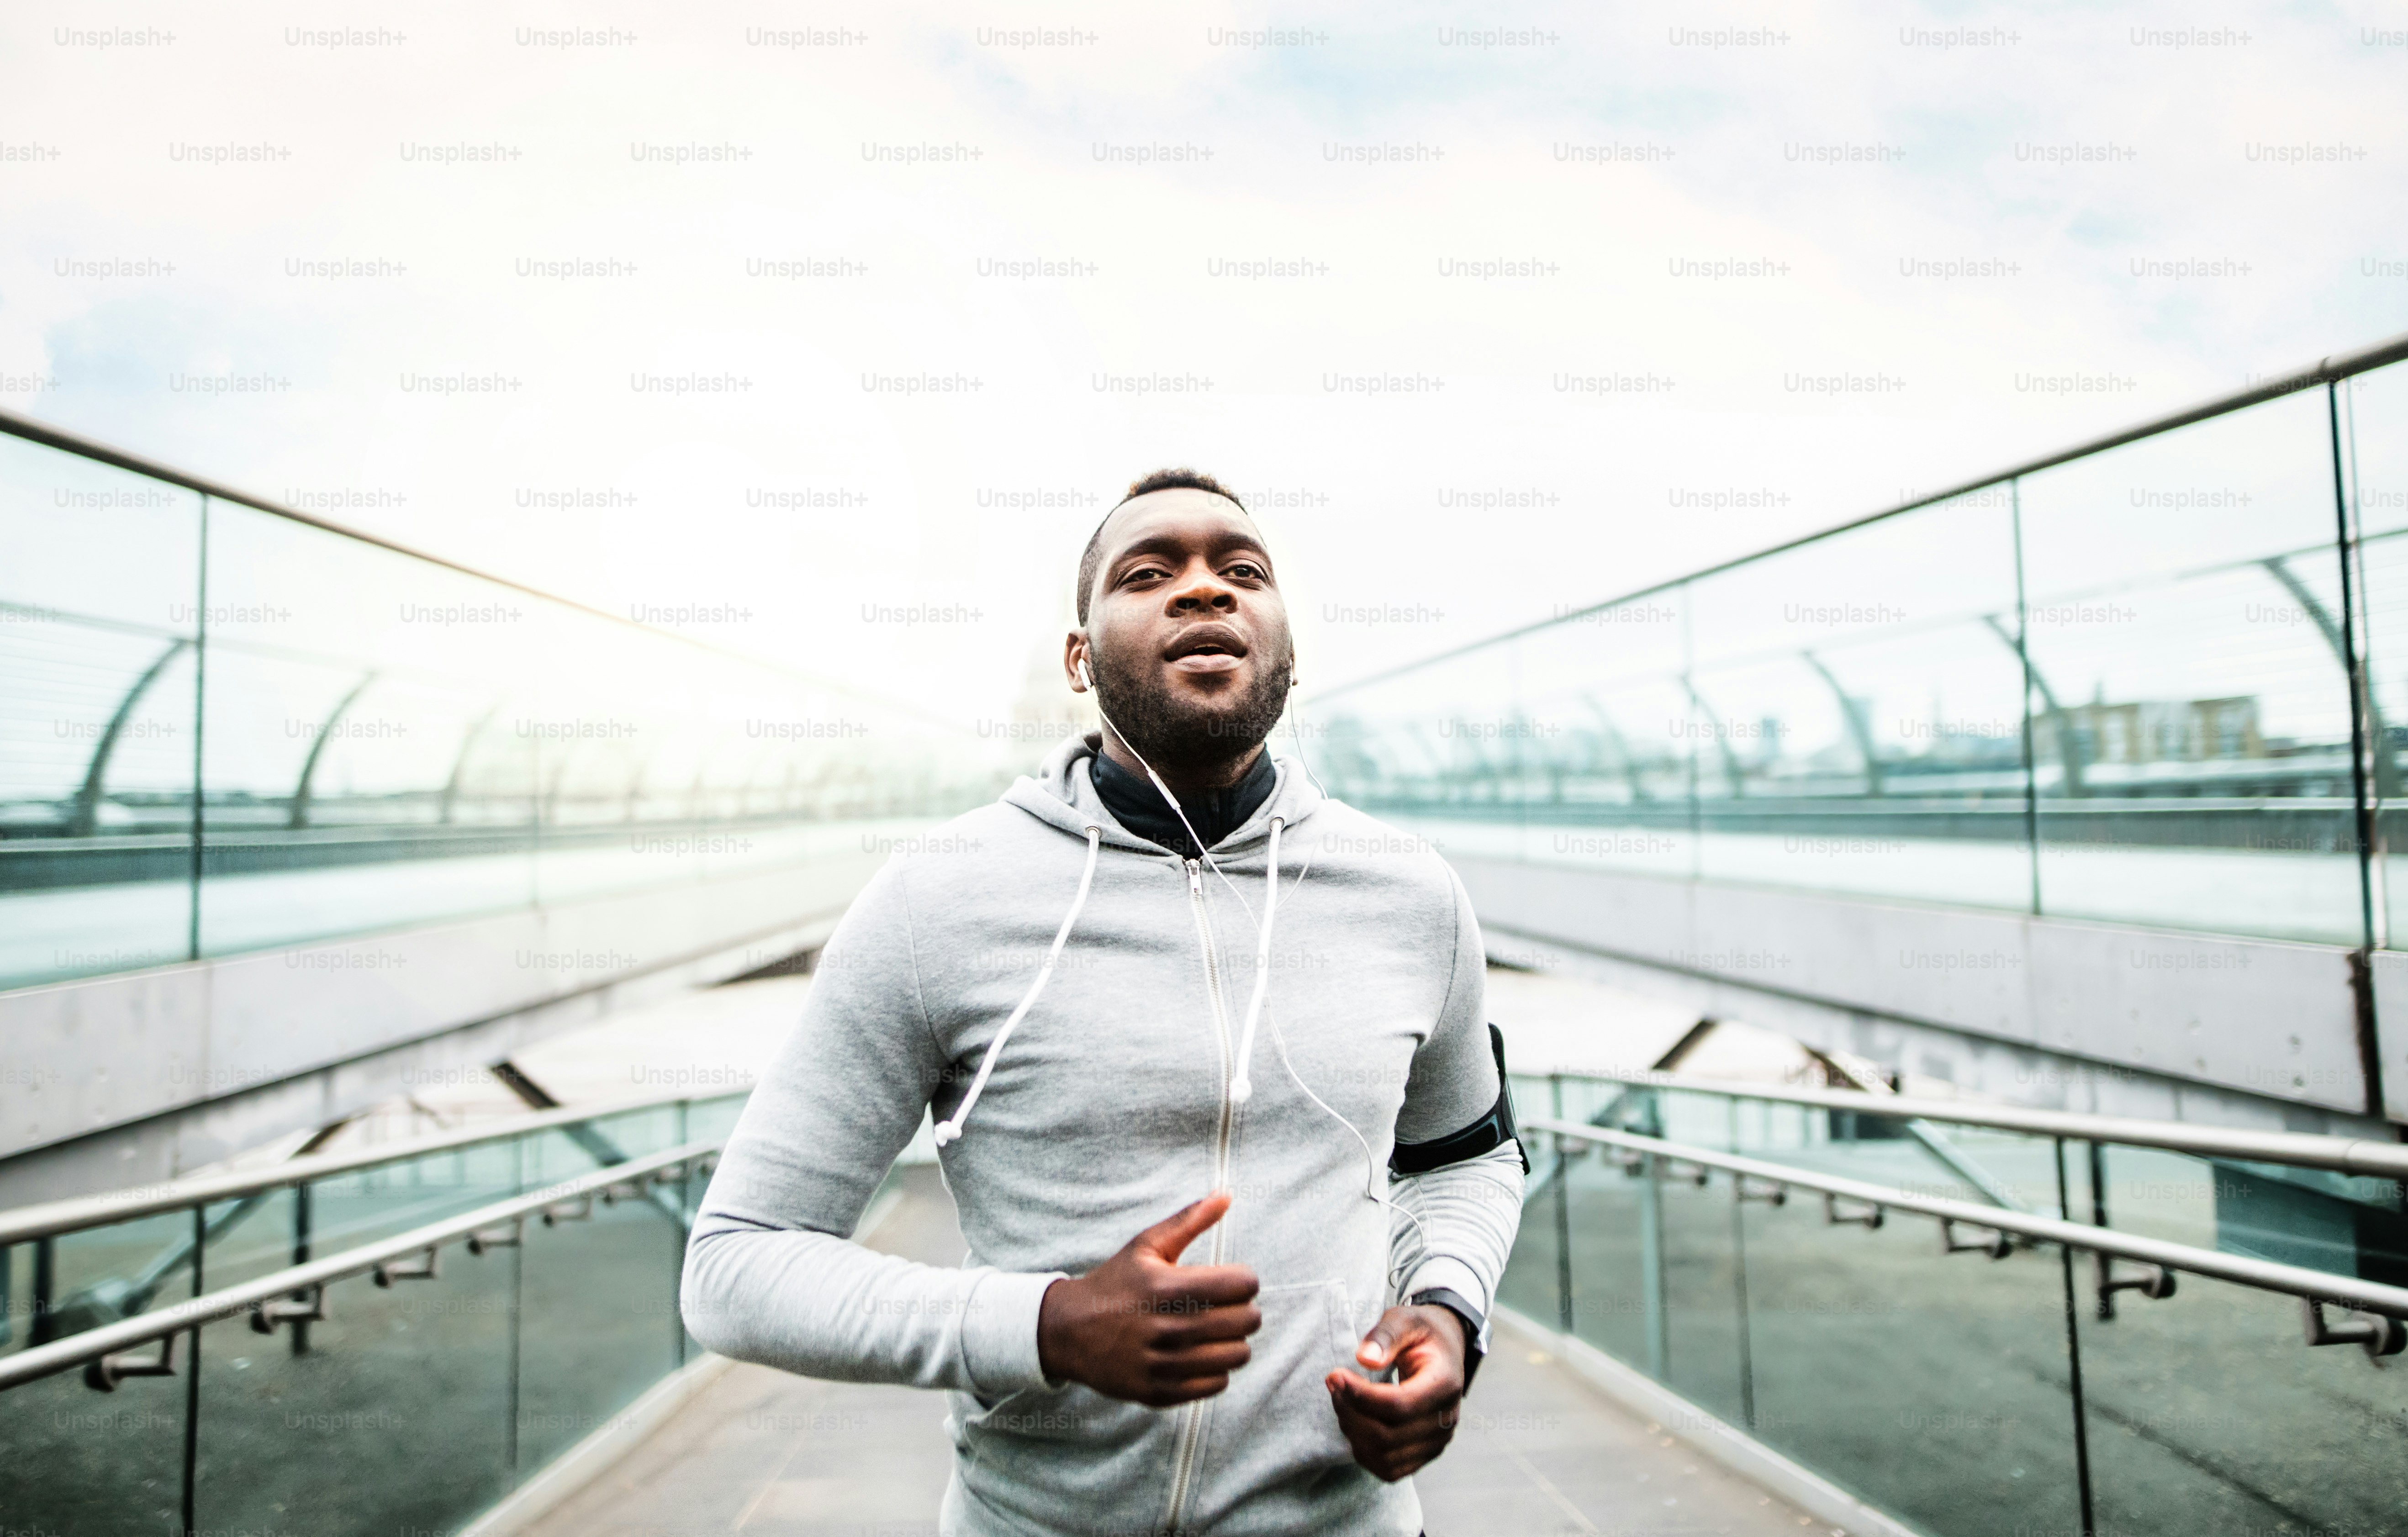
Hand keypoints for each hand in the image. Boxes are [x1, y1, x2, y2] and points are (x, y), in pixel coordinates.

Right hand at [1036, 1192, 1260, 1407]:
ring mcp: (1164, 1365)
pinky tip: (1198, 1354)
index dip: (1244, 1280)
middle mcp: (1169, 1328)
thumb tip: (1227, 1194)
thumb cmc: (1115, 1283)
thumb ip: (1189, 1220)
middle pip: (1246, 1321)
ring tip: (1213, 1331)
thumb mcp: (1146, 1245)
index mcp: (1168, 1287)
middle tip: (1224, 1306)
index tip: (1230, 1281)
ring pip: (1237, 1355)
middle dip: (1243, 1309)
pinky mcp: (1161, 1392)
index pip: (1243, 1285)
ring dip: (1232, 1340)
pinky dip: (1216, 1369)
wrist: (1068, 1332)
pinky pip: (1218, 1383)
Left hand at [1326, 1304, 1465, 1480]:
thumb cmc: (1422, 1333)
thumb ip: (1385, 1336)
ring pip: (1385, 1457)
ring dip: (1353, 1432)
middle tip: (1334, 1384)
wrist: (1443, 1350)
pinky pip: (1389, 1470)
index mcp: (1445, 1384)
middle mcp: (1446, 1419)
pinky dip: (1364, 1453)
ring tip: (1343, 1401)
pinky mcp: (1424, 1454)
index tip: (1335, 1375)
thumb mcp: (1405, 1320)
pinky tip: (1354, 1424)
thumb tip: (1364, 1359)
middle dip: (1350, 1412)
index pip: (1399, 1406)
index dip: (1360, 1396)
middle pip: (1388, 1436)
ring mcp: (1437, 1442)